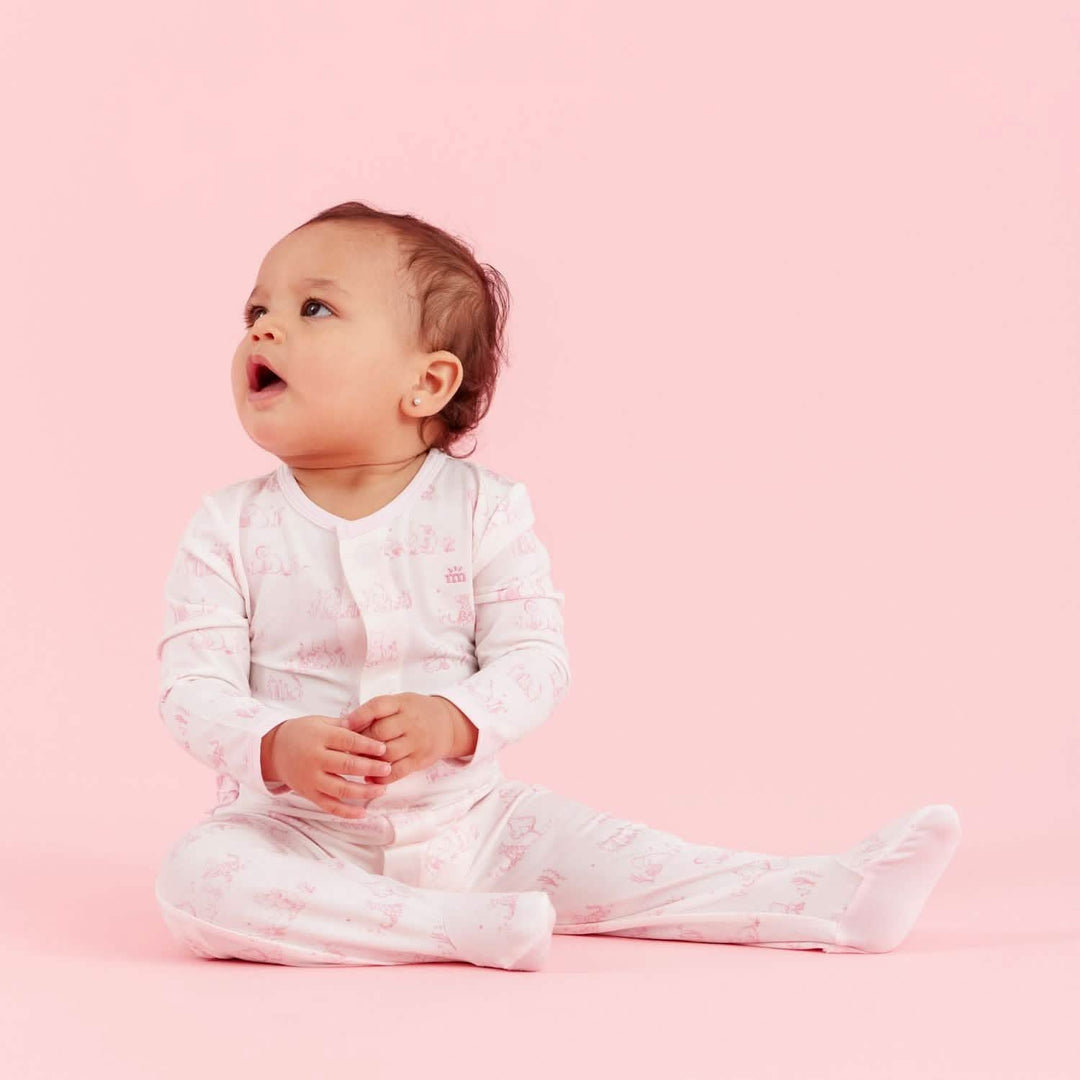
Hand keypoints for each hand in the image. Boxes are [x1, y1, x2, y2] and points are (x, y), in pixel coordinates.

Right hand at [261, 714, 391, 818]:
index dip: (367, 745)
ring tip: (382, 789)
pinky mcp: (308, 794)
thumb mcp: (320, 722)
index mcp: (320, 737)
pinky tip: (363, 812)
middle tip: (388, 768)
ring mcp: (311, 779)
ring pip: (340, 789)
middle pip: (347, 766)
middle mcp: (315, 759)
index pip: (348, 741)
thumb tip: (368, 725)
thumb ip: (343, 725)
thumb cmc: (302, 733)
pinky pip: (328, 806)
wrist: (273, 751)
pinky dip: (346, 812)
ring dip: (364, 791)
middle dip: (370, 768)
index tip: (383, 749)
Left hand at [341, 693, 465, 788]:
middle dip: (360, 742)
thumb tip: (344, 725)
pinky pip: (398, 771)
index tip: (342, 726)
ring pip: (386, 754)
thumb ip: (377, 711)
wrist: (448, 724)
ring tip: (357, 763)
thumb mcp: (400, 702)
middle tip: (346, 749)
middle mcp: (411, 722)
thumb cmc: (415, 712)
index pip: (378, 706)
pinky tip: (370, 778)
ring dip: (368, 761)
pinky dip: (381, 777)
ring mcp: (417, 742)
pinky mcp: (419, 760)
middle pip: (379, 732)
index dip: (358, 717)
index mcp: (402, 703)